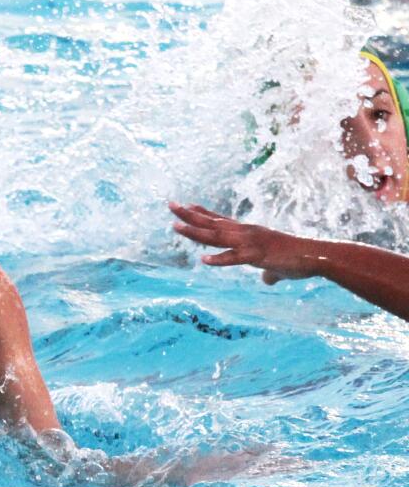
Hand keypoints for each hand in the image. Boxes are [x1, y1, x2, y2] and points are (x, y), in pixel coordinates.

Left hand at [168, 201, 320, 284]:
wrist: (316, 256)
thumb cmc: (298, 259)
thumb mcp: (277, 266)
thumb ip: (268, 271)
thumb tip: (267, 281)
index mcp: (249, 232)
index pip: (221, 220)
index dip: (202, 213)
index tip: (187, 205)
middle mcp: (246, 233)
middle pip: (212, 223)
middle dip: (189, 215)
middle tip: (170, 205)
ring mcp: (250, 243)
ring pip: (217, 237)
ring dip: (195, 232)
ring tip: (176, 227)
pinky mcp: (257, 256)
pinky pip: (234, 258)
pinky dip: (219, 259)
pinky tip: (203, 261)